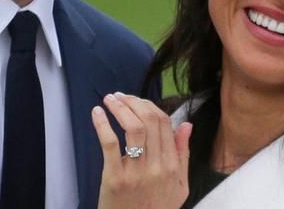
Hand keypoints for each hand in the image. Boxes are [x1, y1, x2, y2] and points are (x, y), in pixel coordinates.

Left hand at [92, 92, 192, 208]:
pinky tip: (97, 113)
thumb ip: (183, 154)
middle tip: (119, 96)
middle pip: (149, 120)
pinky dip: (102, 124)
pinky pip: (110, 143)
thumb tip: (186, 125)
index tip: (136, 101)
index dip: (149, 106)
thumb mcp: (179, 187)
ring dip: (120, 108)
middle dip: (133, 102)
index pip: (165, 123)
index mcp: (173, 166)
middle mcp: (158, 167)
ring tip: (109, 99)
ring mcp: (136, 173)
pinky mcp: (115, 178)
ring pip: (133, 128)